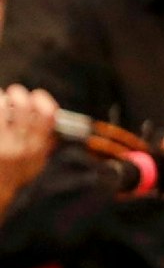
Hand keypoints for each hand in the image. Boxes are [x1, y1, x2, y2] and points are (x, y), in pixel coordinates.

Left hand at [0, 85, 57, 211]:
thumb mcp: (38, 161)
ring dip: (1, 98)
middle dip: (18, 94)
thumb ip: (46, 143)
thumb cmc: (17, 173)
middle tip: (14, 94)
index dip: (44, 100)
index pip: (48, 115)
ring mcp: (3, 144)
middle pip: (23, 106)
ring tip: (1, 99)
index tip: (37, 96)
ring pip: (2, 108)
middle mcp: (21, 144)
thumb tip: (54, 120)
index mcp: (38, 147)